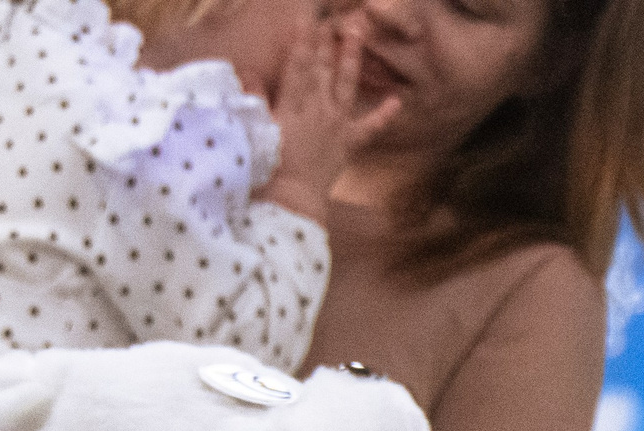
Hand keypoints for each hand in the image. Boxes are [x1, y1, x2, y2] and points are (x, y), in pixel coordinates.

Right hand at [261, 19, 400, 223]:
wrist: (292, 199)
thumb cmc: (267, 166)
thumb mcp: (254, 129)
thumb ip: (254, 98)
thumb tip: (246, 71)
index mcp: (292, 104)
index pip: (297, 64)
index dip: (301, 39)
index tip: (305, 17)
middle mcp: (318, 110)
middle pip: (322, 69)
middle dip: (326, 41)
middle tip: (332, 17)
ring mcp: (336, 125)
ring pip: (346, 86)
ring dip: (351, 59)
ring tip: (357, 34)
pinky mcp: (348, 144)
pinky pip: (370, 128)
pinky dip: (384, 115)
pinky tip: (397, 101)